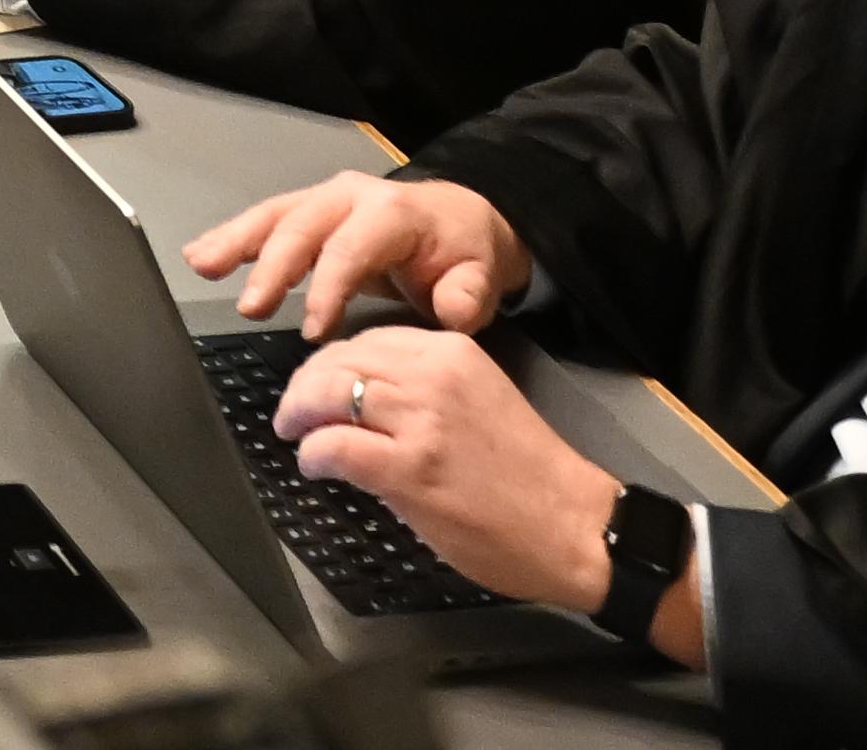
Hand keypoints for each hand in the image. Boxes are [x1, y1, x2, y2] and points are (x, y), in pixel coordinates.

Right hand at [183, 169, 527, 332]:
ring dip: (237, 241)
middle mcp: (352, 197)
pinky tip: (202, 255)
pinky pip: (268, 221)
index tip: (312, 332)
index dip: (328, 289)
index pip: (351, 248)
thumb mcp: (482, 275)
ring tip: (202, 264)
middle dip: (272, 266)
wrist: (462, 221)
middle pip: (302, 226)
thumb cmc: (465, 251)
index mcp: (392, 212)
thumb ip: (468, 295)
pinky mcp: (310, 212)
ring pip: (275, 215)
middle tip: (250, 308)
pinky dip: (235, 237)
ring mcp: (326, 200)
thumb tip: (450, 311)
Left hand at [276, 328, 642, 631]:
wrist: (573, 525)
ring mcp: (421, 421)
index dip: (331, 362)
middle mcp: (433, 375)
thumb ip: (427, 391)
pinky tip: (315, 466)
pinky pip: (336, 446)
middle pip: (340, 360)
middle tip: (292, 412)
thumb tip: (366, 402)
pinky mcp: (411, 470)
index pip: (369, 340)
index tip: (318, 384)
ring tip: (294, 434)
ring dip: (299, 414)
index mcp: (453, 352)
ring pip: (330, 393)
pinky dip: (313, 454)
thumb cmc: (531, 474)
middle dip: (304, 385)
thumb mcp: (479, 401)